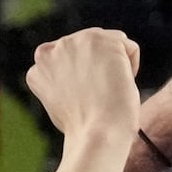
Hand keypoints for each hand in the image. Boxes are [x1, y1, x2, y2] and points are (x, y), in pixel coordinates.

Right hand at [25, 28, 141, 143]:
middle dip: (101, 68)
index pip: (73, 59)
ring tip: (108, 89)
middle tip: (100, 95)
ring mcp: (75, 41)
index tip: (89, 98)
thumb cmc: (85, 127)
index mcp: (40, 67)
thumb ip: (64, 80)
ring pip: (111, 45)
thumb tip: (79, 73)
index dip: (88, 79)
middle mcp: (52, 49)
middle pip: (92, 48)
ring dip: (116, 66)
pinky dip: (131, 67)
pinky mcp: (100, 39)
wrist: (97, 132)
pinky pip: (129, 48)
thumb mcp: (61, 101)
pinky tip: (119, 84)